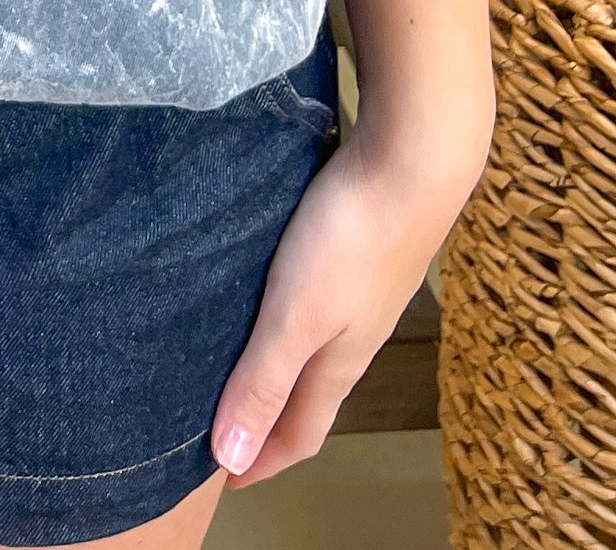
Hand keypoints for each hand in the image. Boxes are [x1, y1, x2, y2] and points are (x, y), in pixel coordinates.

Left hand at [209, 105, 491, 483]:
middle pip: (310, 396)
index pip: (299, 432)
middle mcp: (354, 336)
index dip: (262, 459)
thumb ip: (263, 381)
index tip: (224, 475)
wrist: (412, 161)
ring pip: (317, 349)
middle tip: (225, 429)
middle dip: (271, 421)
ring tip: (242, 365)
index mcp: (337, 363)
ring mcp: (362, 293)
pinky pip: (321, 303)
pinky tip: (275, 293)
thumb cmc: (351, 239)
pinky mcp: (360, 250)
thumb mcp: (294, 316)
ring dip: (282, 368)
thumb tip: (232, 459)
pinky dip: (293, 318)